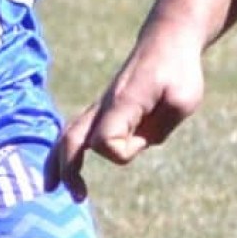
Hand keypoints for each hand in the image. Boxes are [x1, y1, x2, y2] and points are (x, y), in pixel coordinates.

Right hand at [49, 22, 205, 198]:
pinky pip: (76, 131)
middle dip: (70, 170)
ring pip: (67, 136)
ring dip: (59, 163)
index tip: (147, 140)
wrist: (166, 41)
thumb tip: (135, 144)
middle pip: (72, 140)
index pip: (107, 141)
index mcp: (123, 102)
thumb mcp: (183, 101)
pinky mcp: (104, 109)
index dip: (125, 150)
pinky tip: (63, 171)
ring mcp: (100, 106)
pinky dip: (65, 151)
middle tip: (79, 196)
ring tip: (53, 189)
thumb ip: (159, 128)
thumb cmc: (179, 71)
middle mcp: (104, 105)